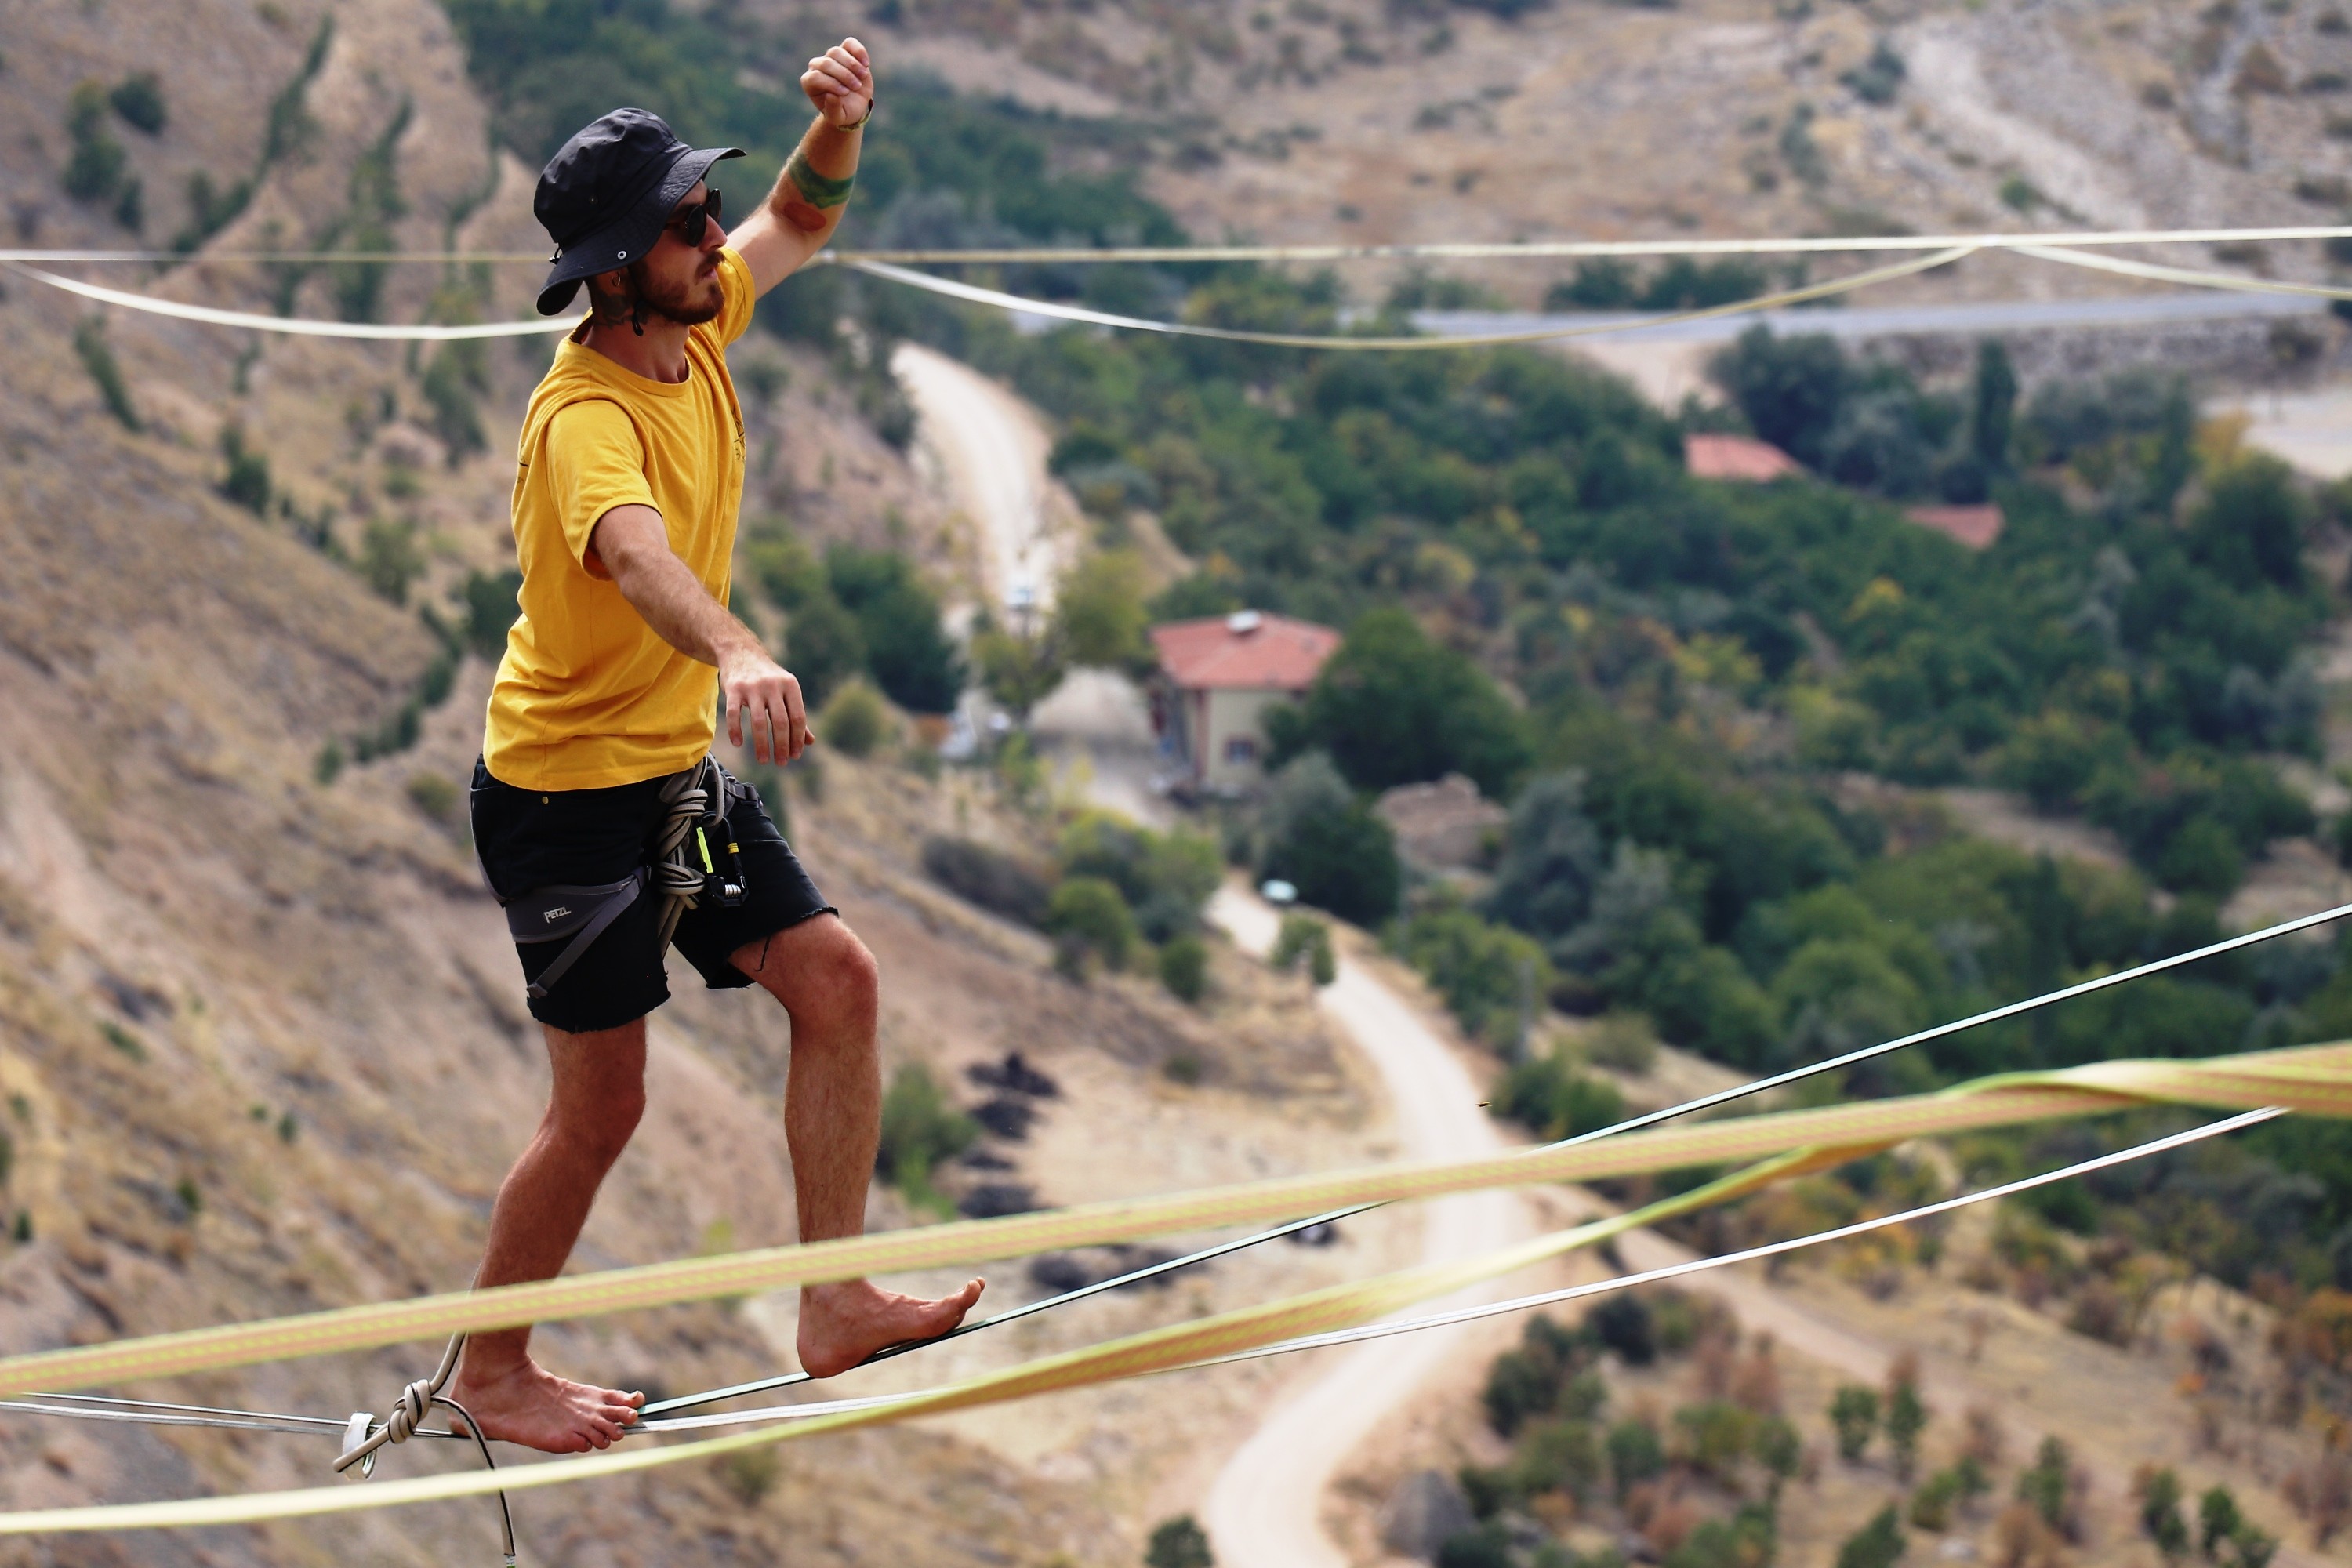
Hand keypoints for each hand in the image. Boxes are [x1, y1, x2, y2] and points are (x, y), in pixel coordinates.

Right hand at [720, 645, 812, 764]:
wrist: (740, 651)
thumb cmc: (767, 677)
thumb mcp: (786, 691)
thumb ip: (796, 715)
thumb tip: (809, 741)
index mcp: (790, 686)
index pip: (797, 718)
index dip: (797, 739)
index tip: (795, 755)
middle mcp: (773, 685)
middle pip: (780, 722)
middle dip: (782, 746)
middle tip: (781, 762)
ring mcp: (752, 687)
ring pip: (758, 722)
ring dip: (762, 745)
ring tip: (764, 760)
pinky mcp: (733, 688)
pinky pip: (734, 714)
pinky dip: (736, 731)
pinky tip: (738, 743)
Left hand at [802, 37, 872, 127]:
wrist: (855, 105)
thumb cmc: (843, 112)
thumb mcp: (838, 117)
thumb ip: (833, 109)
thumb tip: (831, 95)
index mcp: (810, 82)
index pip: (816, 76)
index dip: (831, 83)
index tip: (845, 93)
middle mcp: (816, 67)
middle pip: (827, 63)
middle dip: (844, 75)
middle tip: (856, 87)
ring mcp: (830, 57)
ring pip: (836, 52)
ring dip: (852, 65)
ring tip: (862, 77)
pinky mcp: (845, 51)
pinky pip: (850, 44)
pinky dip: (859, 52)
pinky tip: (866, 64)